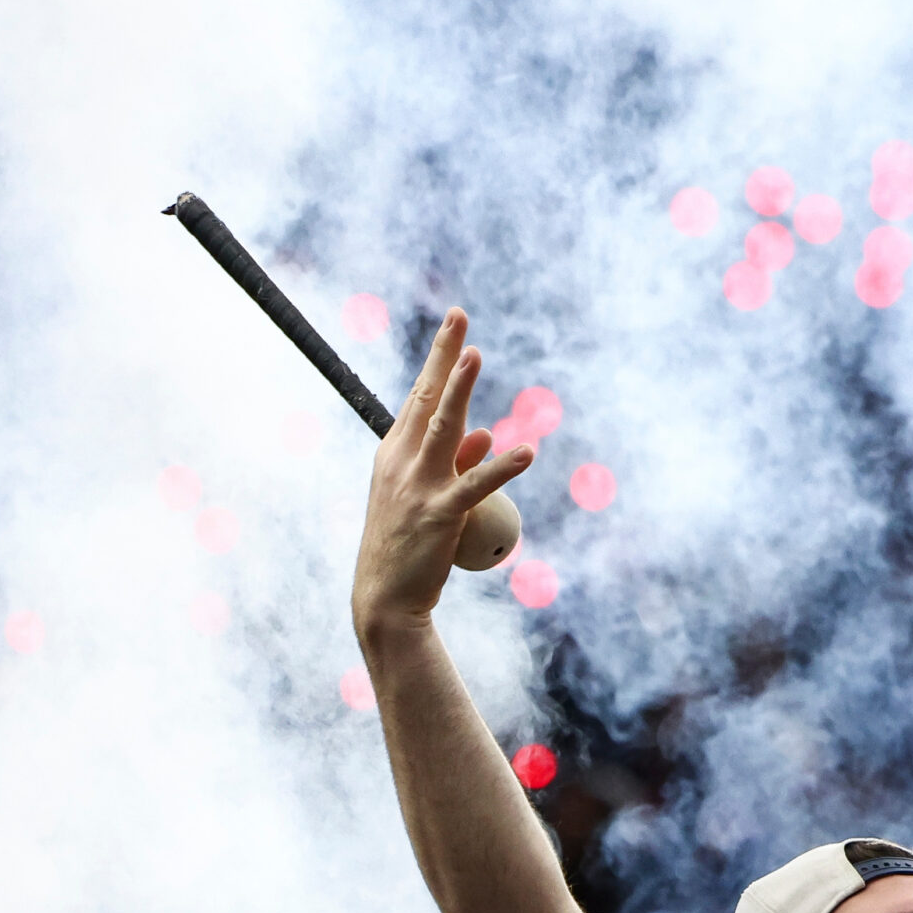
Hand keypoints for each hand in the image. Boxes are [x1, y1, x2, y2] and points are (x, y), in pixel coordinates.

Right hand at [350, 308, 532, 636]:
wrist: (385, 597)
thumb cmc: (406, 546)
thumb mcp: (423, 497)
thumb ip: (455, 463)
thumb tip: (487, 432)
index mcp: (393, 453)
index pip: (418, 396)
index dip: (439, 360)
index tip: (455, 325)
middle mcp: (400, 461)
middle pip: (427, 397)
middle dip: (445, 355)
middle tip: (460, 316)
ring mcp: (417, 486)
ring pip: (444, 428)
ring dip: (461, 390)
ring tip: (477, 356)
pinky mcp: (440, 515)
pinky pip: (476, 485)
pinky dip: (503, 467)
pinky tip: (526, 450)